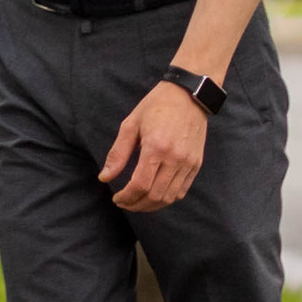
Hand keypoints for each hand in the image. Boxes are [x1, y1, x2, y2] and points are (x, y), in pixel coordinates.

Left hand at [100, 81, 208, 212]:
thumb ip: (118, 154)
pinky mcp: (196, 163)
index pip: (140, 185)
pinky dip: (167, 198)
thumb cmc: (156, 107)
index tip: (117, 198)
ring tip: (137, 202)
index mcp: (156, 147)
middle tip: (124, 203)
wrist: (189, 95)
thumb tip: (104, 177)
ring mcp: (188, 162)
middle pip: (155, 195)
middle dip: (136, 205)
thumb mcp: (131, 125)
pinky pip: (182, 190)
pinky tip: (155, 195)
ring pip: (169, 197)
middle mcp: (175, 158)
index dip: (126, 197)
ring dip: (151, 205)